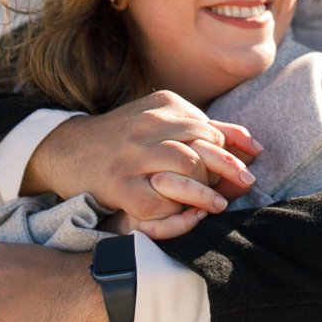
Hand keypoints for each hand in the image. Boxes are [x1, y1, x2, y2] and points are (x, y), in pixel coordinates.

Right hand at [22, 91, 260, 225]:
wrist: (67, 148)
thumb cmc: (123, 137)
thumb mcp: (161, 119)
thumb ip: (208, 128)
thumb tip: (254, 144)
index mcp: (164, 106)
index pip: (210, 128)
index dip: (230, 150)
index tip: (245, 166)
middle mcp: (149, 126)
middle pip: (203, 145)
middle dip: (227, 167)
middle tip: (244, 184)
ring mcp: (134, 155)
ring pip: (186, 168)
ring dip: (208, 189)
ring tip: (220, 204)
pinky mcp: (120, 184)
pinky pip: (158, 201)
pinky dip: (178, 211)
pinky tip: (189, 215)